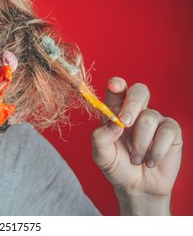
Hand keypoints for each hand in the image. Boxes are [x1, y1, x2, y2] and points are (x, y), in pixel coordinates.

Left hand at [91, 77, 182, 214]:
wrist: (137, 187)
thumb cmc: (117, 166)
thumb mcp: (101, 155)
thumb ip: (100, 137)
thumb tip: (113, 123)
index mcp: (115, 112)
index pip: (116, 90)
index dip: (116, 84)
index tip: (114, 86)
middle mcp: (135, 111)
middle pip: (139, 91)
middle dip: (132, 104)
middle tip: (125, 124)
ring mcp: (154, 120)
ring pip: (150, 117)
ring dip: (140, 142)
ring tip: (135, 159)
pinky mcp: (171, 131)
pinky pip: (167, 131)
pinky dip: (156, 149)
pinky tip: (150, 161)